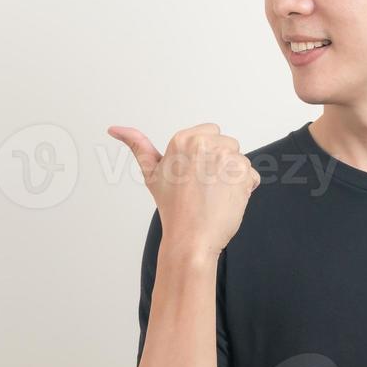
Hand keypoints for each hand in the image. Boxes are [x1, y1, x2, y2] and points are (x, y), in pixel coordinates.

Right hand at [106, 123, 260, 255]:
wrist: (191, 237)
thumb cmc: (172, 208)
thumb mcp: (150, 173)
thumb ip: (137, 145)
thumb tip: (115, 129)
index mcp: (184, 139)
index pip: (211, 132)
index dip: (206, 154)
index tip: (196, 172)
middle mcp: (206, 144)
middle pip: (228, 144)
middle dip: (220, 163)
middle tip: (204, 185)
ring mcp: (227, 158)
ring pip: (239, 159)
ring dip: (232, 175)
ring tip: (214, 194)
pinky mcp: (244, 174)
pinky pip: (252, 175)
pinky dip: (244, 188)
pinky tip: (226, 199)